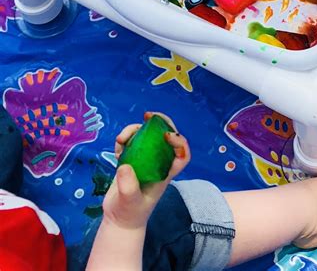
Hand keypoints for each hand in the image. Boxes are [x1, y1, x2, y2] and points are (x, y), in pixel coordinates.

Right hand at [102, 112, 189, 230]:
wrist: (119, 219)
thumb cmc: (130, 213)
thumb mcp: (129, 202)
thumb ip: (128, 187)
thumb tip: (126, 166)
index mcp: (165, 173)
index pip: (183, 155)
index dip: (180, 143)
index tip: (166, 136)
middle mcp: (158, 163)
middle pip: (166, 138)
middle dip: (160, 123)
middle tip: (148, 115)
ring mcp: (145, 159)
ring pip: (146, 136)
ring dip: (135, 130)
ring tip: (121, 138)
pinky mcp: (132, 159)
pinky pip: (131, 141)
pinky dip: (124, 139)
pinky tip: (117, 148)